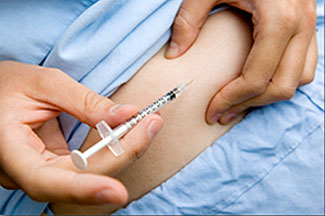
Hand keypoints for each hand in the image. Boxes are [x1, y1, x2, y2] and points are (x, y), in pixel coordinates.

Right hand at [0, 61, 162, 203]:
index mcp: (8, 150)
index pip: (44, 181)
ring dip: (122, 151)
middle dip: (120, 154)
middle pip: (78, 178)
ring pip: (88, 174)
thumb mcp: (45, 83)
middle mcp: (23, 170)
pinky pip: (88, 165)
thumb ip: (85, 102)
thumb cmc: (10, 83)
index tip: (117, 191)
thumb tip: (127, 115)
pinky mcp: (54, 166)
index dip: (82, 189)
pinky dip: (112, 148)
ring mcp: (40, 171)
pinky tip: (132, 131)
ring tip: (147, 124)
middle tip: (151, 125)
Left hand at [165, 0, 317, 123]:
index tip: (211, 111)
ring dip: (267, 95)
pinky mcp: (308, 27)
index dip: (231, 101)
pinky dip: (282, 79)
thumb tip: (175, 55)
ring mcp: (310, 27)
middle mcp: (301, 27)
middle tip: (221, 113)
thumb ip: (188, 21)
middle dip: (248, 105)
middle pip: (281, 87)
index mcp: (278, 19)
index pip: (256, 79)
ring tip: (238, 101)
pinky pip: (305, 66)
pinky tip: (258, 81)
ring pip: (298, 80)